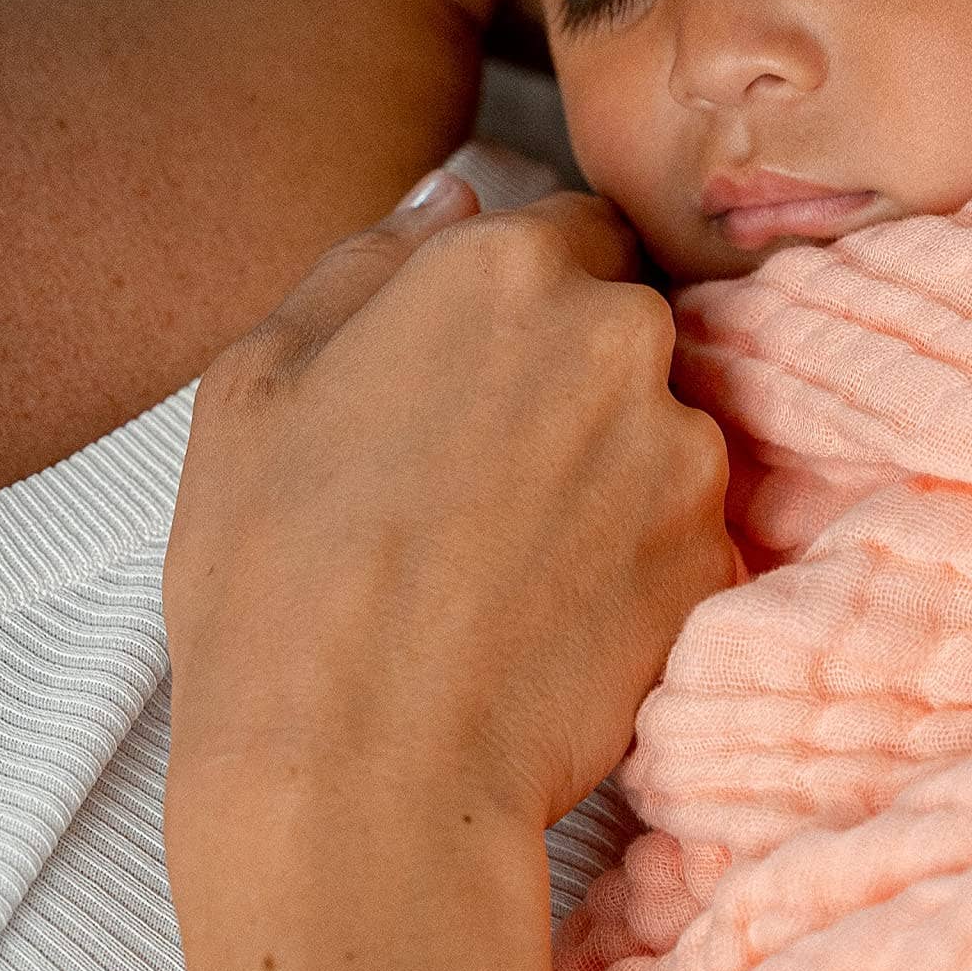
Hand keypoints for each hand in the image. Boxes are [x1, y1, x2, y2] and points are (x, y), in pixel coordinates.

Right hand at [162, 173, 731, 846]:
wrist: (360, 775)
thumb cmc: (279, 583)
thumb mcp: (255, 385)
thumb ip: (367, 261)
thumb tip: (450, 195)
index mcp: (502, 270)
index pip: (570, 229)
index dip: (521, 299)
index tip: (477, 367)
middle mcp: (619, 339)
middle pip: (624, 329)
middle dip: (569, 382)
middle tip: (475, 479)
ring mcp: (683, 452)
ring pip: (659, 433)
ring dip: (606, 473)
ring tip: (502, 563)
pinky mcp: (716, 557)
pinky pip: (683, 533)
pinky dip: (634, 562)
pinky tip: (547, 616)